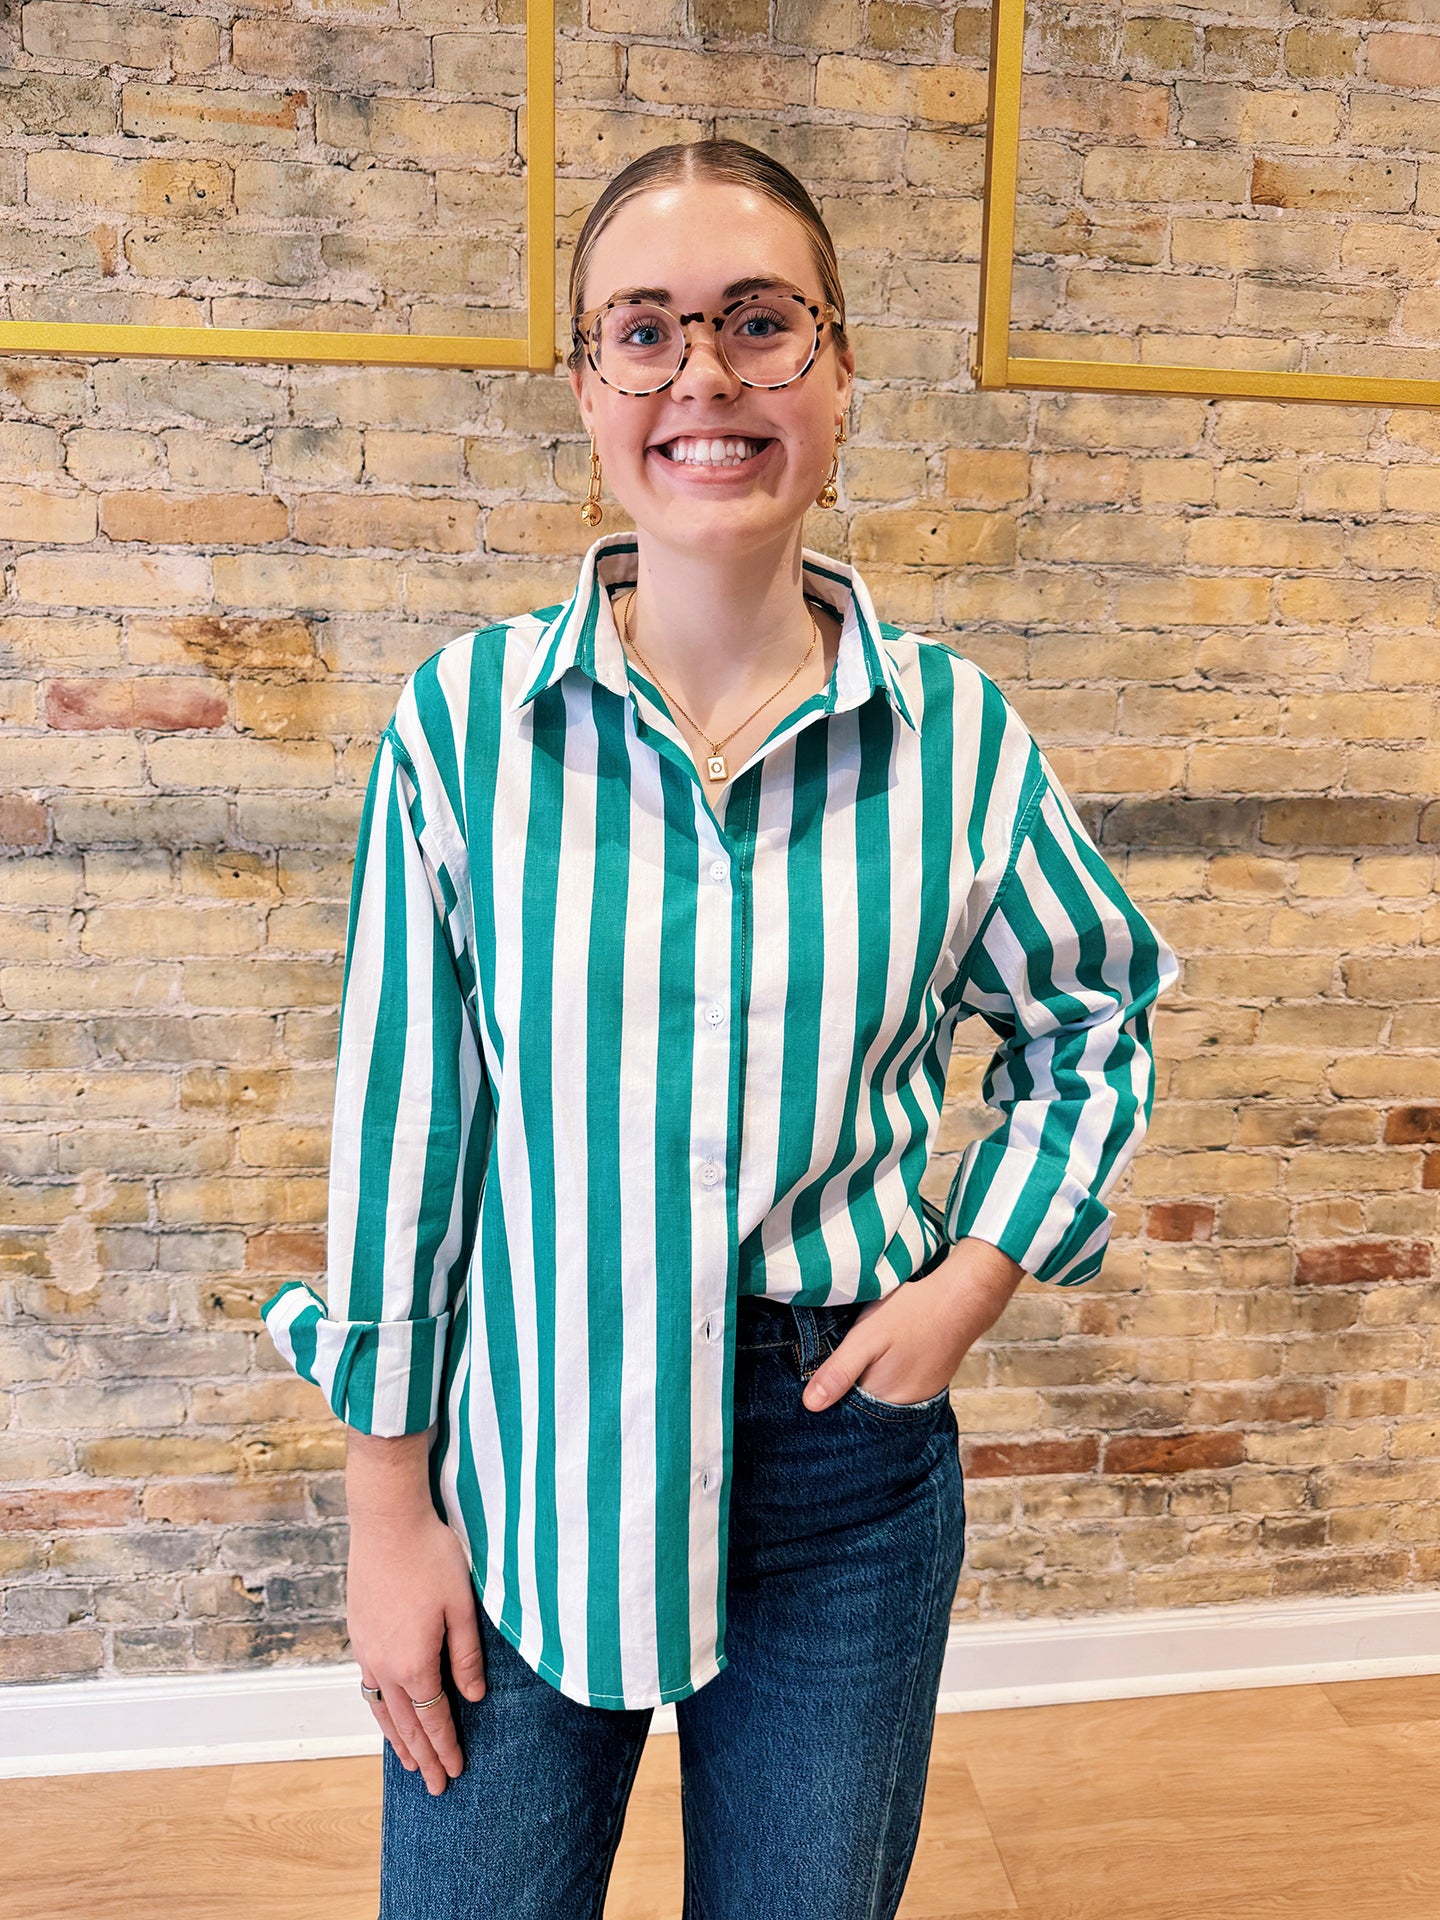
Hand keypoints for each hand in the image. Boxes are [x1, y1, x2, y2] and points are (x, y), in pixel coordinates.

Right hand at [347, 1503, 485, 1795]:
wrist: (386, 1521)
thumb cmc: (431, 1557)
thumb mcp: (461, 1606)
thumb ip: (467, 1656)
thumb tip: (474, 1697)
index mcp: (413, 1662)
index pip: (432, 1718)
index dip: (445, 1747)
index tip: (455, 1772)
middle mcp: (383, 1664)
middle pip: (404, 1724)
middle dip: (421, 1757)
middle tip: (434, 1786)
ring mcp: (366, 1649)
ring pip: (381, 1709)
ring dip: (396, 1739)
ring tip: (407, 1763)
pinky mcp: (358, 1632)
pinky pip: (368, 1685)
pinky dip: (379, 1709)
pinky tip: (386, 1711)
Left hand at [801, 1238, 1024, 1410]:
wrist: (961, 1299)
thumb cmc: (912, 1314)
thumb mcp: (866, 1337)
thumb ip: (839, 1371)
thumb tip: (810, 1405)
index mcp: (884, 1401)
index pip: (845, 1413)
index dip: (828, 1397)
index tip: (814, 1383)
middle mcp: (904, 1409)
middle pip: (864, 1409)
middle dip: (847, 1392)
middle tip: (839, 1363)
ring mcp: (920, 1398)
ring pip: (881, 1398)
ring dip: (867, 1384)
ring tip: (861, 1358)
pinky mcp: (930, 1385)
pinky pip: (899, 1390)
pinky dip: (886, 1377)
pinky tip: (883, 1358)